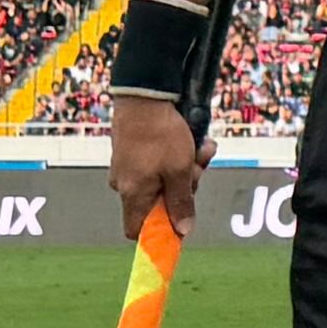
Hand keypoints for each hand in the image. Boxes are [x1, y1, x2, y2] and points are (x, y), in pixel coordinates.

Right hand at [107, 95, 208, 239]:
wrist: (143, 96)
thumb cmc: (161, 136)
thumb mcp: (180, 171)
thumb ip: (181, 202)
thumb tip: (182, 231)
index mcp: (132, 194)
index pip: (136, 230)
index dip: (159, 230)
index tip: (182, 219)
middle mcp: (125, 184)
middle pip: (159, 202)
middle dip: (185, 187)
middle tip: (198, 167)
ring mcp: (127, 167)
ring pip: (164, 179)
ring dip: (188, 166)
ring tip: (201, 147)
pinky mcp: (133, 151)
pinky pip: (159, 162)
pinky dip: (178, 154)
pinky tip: (194, 139)